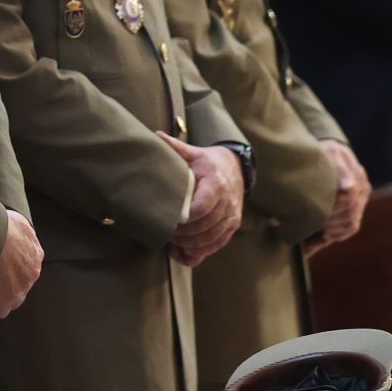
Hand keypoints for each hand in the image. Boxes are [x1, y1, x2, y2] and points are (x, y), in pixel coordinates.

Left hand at [162, 135, 244, 266]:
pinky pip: (216, 246)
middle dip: (183, 234)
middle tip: (165, 232)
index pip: (202, 208)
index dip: (185, 219)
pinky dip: (199, 253)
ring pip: (210, 240)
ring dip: (189, 245)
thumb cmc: (209, 162)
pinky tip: (182, 253)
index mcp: (216, 184)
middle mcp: (228, 203)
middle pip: (205, 227)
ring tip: (172, 242)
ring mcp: (232, 217)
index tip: (170, 219)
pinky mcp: (232, 227)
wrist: (235, 168)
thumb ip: (176, 147)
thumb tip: (156, 136)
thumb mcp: (194, 153)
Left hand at [305, 139, 369, 253]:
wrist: (332, 154)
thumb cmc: (327, 152)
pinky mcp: (356, 210)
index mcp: (357, 178)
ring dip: (333, 230)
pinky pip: (350, 228)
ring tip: (315, 229)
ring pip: (351, 224)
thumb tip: (348, 187)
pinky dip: (337, 234)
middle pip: (349, 215)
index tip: (315, 209)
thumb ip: (339, 166)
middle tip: (309, 222)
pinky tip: (322, 235)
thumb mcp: (330, 152)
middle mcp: (362, 192)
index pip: (349, 198)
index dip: (332, 206)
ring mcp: (360, 202)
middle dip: (329, 220)